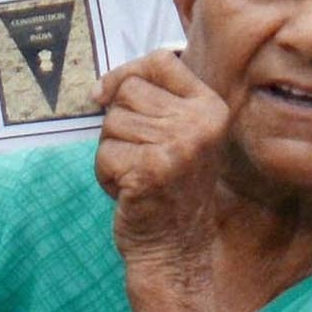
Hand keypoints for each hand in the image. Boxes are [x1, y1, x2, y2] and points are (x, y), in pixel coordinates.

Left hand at [96, 49, 237, 310]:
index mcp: (210, 108)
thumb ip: (155, 102)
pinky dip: (107, 175)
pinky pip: (105, 153)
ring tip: (137, 176)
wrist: (176, 251)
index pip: (160, 61)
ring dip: (112, 152)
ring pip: (112, 122)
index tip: (105, 94)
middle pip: (128, 91)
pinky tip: (130, 193)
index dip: (126, 72)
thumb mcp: (179, 136)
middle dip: (118, 124)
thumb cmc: (169, 191)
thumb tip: (101, 88)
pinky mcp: (153, 168)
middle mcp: (200, 122)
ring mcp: (179, 145)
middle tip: (139, 157)